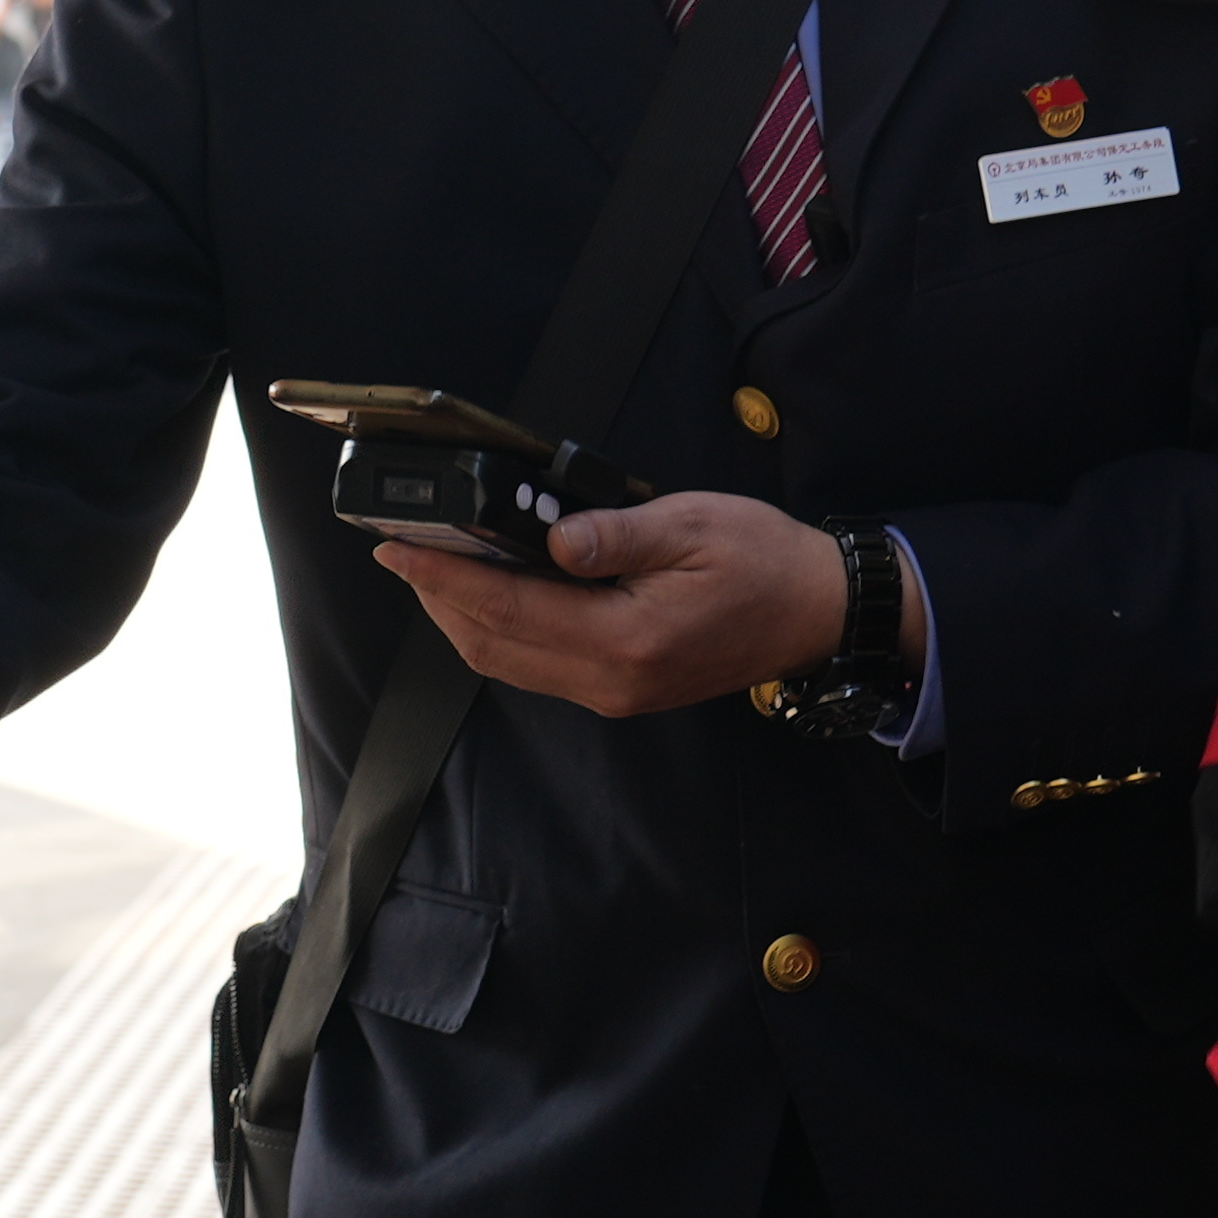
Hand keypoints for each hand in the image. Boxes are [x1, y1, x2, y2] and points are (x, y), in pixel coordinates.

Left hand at [380, 491, 866, 720]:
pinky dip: (499, 630)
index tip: (399, 548)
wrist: (819, 613)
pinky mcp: (619, 689)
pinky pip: (536, 666)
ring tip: (433, 565)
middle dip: (438, 598)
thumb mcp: (693, 525)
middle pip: (493, 645)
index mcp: (628, 638)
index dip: (444, 577)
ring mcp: (613, 692)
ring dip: (462, 616)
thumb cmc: (766, 562)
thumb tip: (553, 539)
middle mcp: (611, 679)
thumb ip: (616, 533)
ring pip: (508, 661)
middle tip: (401, 549)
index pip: (509, 607)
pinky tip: (488, 592)